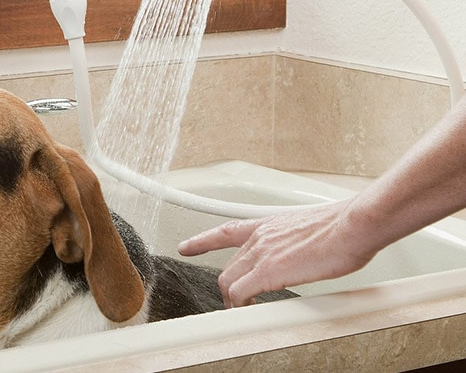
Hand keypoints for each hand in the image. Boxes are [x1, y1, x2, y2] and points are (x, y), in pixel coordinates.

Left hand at [178, 200, 375, 307]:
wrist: (353, 225)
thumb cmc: (342, 227)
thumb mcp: (310, 231)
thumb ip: (298, 243)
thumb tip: (308, 254)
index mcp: (268, 225)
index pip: (226, 231)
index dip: (203, 240)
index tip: (186, 246)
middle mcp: (260, 237)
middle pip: (228, 266)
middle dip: (227, 286)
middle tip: (235, 302)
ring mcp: (261, 253)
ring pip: (229, 280)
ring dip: (233, 299)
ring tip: (242, 312)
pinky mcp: (269, 271)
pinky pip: (241, 293)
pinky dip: (240, 306)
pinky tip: (246, 313)